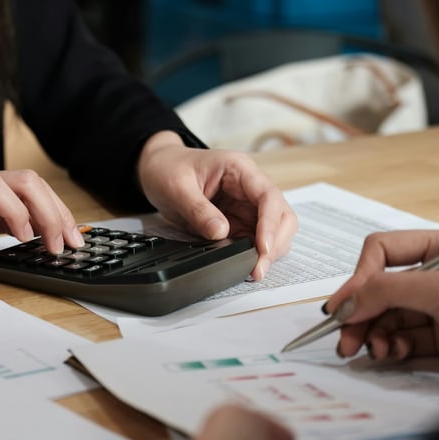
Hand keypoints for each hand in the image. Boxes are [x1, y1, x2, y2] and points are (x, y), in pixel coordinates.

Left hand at [137, 132, 296, 279]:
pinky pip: (254, 238)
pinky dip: (254, 253)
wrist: (158, 168)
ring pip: (274, 229)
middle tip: (259, 268)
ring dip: (268, 251)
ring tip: (254, 271)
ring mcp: (245, 205)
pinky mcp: (238, 221)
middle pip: (281, 215)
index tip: (263, 248)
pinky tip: (246, 265)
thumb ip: (198, 210)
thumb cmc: (169, 168)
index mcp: (239, 169)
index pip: (268, 196)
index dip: (270, 224)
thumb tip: (221, 233)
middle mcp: (249, 187)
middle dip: (276, 242)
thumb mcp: (177, 188)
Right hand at [325, 229, 438, 367]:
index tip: (343, 306)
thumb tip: (345, 304)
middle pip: (380, 289)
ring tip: (371, 351)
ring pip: (388, 317)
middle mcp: (437, 274)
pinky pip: (404, 339)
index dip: (360, 277)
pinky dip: (392, 348)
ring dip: (373, 334)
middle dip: (361, 314)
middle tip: (343, 338)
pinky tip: (392, 354)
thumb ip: (389, 291)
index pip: (383, 252)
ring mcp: (438, 306)